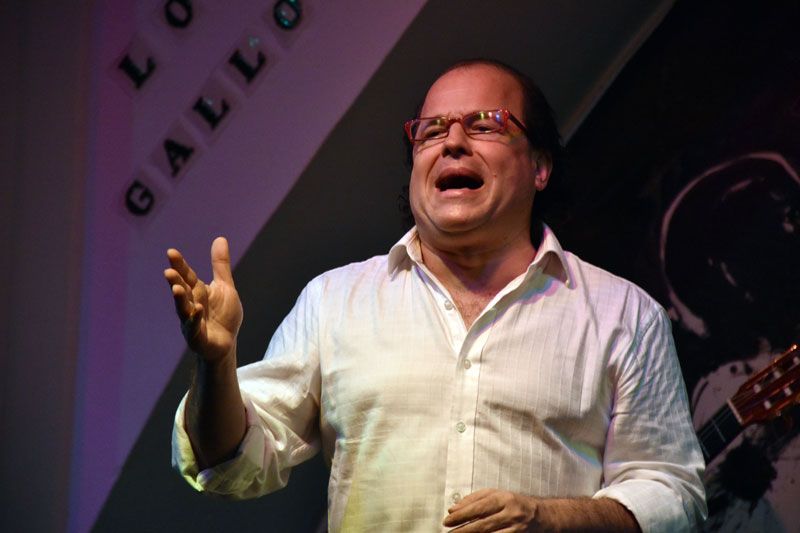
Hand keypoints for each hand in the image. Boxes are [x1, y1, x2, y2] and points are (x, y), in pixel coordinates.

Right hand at [164, 236, 242, 361]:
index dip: (179, 265)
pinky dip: (194, 319)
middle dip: (175, 282)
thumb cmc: (223, 315)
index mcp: (197, 291)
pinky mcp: (196, 336)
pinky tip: (197, 309)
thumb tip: (220, 238)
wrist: (226, 343)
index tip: (171, 252)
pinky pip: (194, 327)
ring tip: (177, 289)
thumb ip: (220, 266)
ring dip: (180, 300)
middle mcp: (190, 304)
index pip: (187, 276)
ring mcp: (191, 321)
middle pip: (182, 291)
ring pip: (183, 309)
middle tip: (169, 272)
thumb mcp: (225, 287)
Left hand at [443, 489, 539, 531]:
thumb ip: (473, 499)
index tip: (447, 520)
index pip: (478, 507)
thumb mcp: (494, 494)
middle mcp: (510, 513)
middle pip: (482, 524)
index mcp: (503, 498)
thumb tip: (453, 509)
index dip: (461, 515)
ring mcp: (515, 528)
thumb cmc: (511, 502)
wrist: (538, 515)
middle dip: (463, 530)